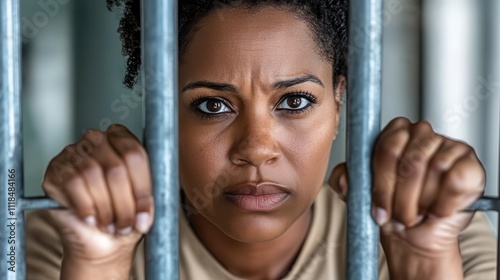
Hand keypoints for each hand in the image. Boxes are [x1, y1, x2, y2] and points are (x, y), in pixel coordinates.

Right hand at [42, 124, 153, 264]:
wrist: (100, 240)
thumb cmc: (125, 216)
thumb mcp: (145, 203)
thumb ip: (150, 194)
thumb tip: (148, 204)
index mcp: (123, 139)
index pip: (135, 154)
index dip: (142, 188)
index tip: (145, 215)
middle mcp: (97, 140)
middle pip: (116, 167)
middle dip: (124, 203)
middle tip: (127, 225)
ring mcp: (74, 152)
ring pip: (93, 174)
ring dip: (105, 207)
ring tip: (110, 225)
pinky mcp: (56, 170)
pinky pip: (73, 182)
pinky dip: (85, 205)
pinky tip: (91, 219)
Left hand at [329, 117, 484, 276]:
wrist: (414, 236)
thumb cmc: (390, 209)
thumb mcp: (359, 194)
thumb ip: (344, 180)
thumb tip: (342, 177)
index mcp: (395, 134)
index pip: (387, 145)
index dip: (382, 180)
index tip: (377, 205)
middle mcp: (422, 134)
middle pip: (409, 159)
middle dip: (400, 196)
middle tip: (398, 214)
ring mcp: (449, 147)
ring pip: (433, 169)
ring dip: (421, 202)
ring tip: (416, 213)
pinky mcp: (470, 165)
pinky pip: (455, 179)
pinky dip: (443, 202)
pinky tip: (437, 209)